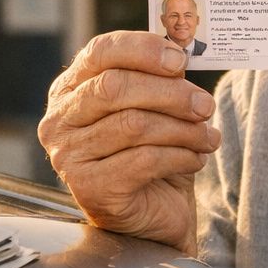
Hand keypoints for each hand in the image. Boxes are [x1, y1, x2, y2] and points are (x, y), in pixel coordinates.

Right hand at [38, 31, 220, 253]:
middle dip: (170, 93)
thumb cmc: (154, 155)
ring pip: (133, 124)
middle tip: (205, 105)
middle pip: (115, 87)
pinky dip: (179, 156)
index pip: (100, 52)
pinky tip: (196, 159)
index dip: (143, 49)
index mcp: (71, 89)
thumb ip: (161, 76)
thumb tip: (180, 50)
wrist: (155, 218)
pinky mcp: (89, 188)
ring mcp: (68, 156)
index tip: (181, 59)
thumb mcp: (157, 108)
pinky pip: (142, 160)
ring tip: (208, 137)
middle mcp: (60, 120)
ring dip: (182, 129)